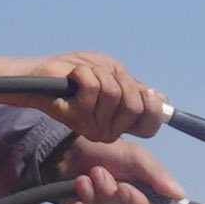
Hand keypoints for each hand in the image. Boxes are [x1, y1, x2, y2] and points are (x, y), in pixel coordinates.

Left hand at [0, 49, 163, 139]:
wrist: (41, 76)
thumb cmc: (76, 72)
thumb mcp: (113, 74)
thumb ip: (134, 88)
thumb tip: (162, 99)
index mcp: (121, 122)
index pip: (150, 126)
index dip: (153, 108)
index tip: (145, 91)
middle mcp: (109, 131)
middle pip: (135, 106)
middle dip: (120, 80)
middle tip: (102, 75)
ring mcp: (93, 128)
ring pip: (113, 93)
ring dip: (98, 73)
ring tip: (84, 76)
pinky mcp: (76, 119)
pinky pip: (93, 88)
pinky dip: (84, 73)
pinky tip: (73, 78)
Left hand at [61, 143, 185, 203]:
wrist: (71, 152)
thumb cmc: (107, 152)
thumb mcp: (134, 156)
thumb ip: (156, 174)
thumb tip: (180, 195)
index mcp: (146, 196)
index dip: (137, 203)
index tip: (123, 188)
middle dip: (108, 192)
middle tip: (98, 171)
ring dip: (92, 195)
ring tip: (84, 178)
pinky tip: (77, 193)